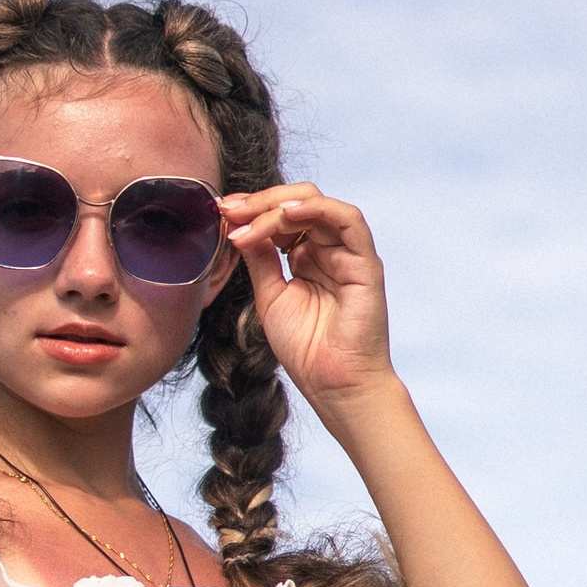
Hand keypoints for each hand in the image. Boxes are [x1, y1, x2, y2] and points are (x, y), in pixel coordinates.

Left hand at [218, 181, 396, 412]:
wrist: (333, 384)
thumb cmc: (306, 349)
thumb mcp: (270, 297)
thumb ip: (260, 259)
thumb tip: (240, 226)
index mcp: (307, 257)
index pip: (282, 217)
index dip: (252, 210)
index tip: (221, 213)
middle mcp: (329, 250)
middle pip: (298, 203)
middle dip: (260, 202)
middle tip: (229, 210)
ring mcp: (348, 254)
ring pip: (317, 205)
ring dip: (279, 205)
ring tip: (247, 216)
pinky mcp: (365, 262)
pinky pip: (347, 220)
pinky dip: (317, 208)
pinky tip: (286, 213)